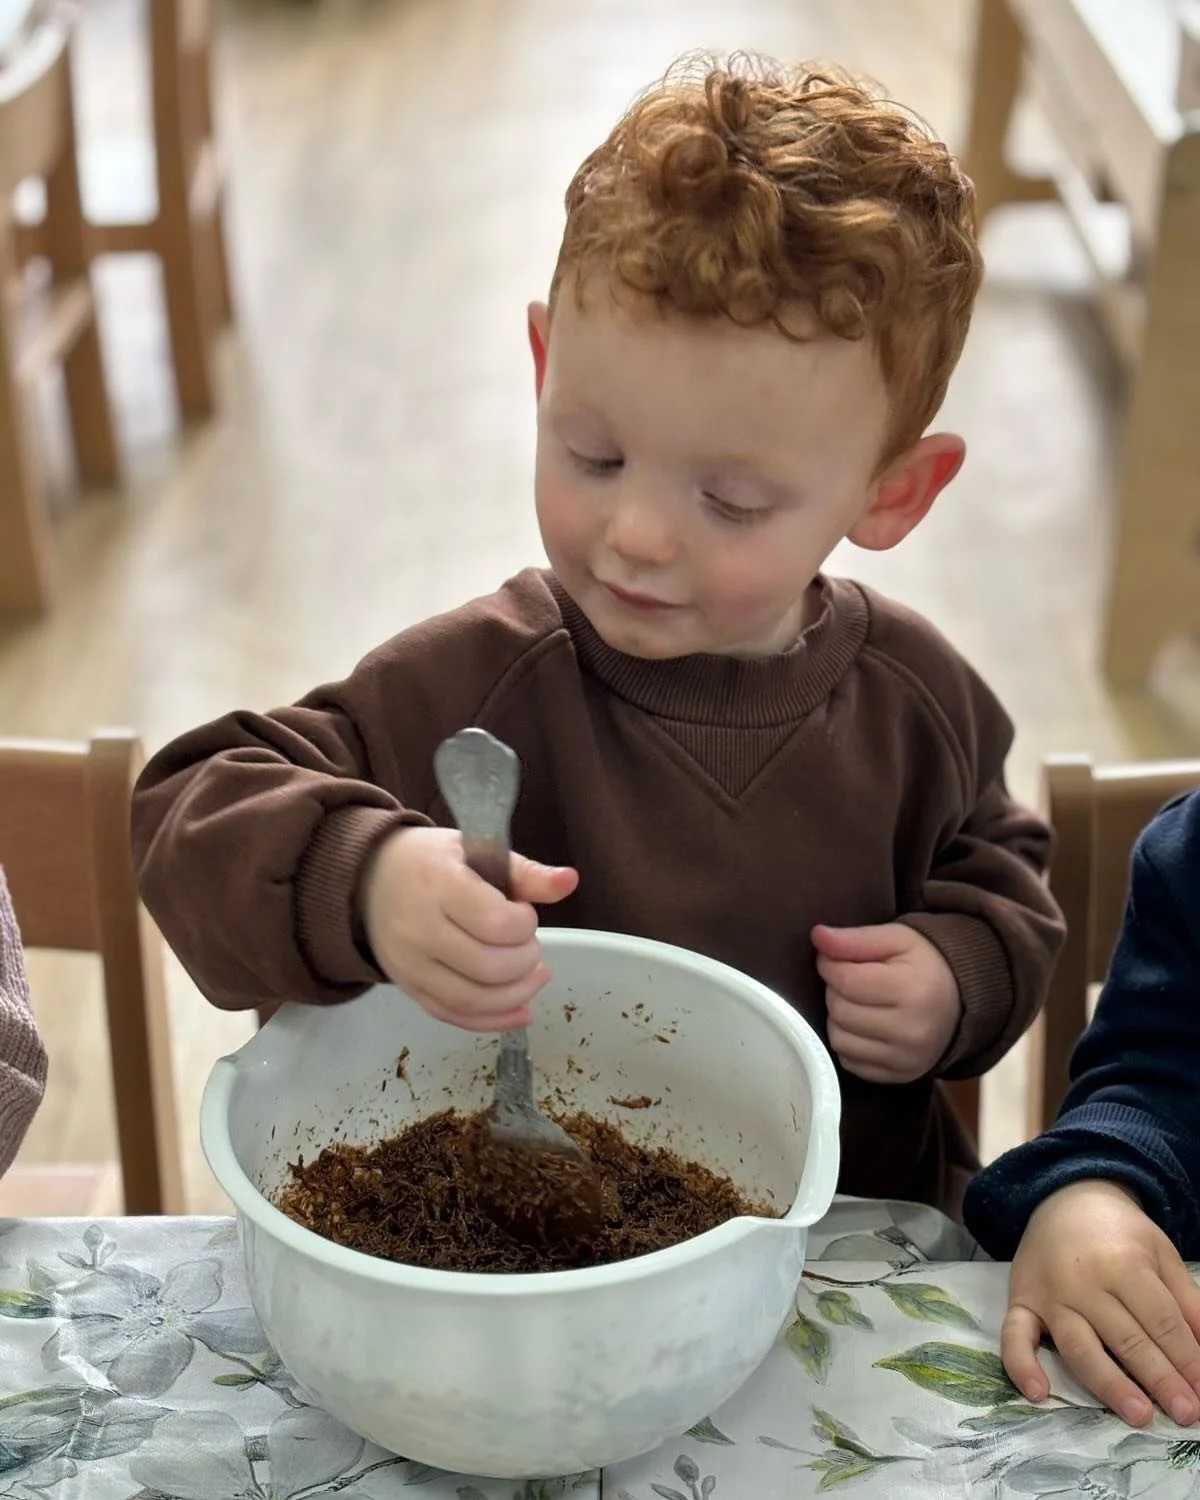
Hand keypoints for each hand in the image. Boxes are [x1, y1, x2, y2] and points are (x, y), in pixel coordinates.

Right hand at [361, 826, 577, 1030]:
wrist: (369, 880)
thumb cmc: (432, 862)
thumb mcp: (477, 851)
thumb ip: (525, 872)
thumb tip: (570, 880)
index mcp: (438, 885)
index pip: (495, 923)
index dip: (524, 925)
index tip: (524, 914)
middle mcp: (419, 929)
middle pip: (487, 967)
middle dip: (525, 962)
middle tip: (531, 947)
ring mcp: (410, 966)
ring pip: (471, 1000)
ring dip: (516, 996)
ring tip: (535, 977)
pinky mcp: (408, 989)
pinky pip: (452, 1016)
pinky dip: (492, 1021)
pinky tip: (520, 1012)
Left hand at [811, 923, 960, 1083]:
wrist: (962, 1000)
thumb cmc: (925, 963)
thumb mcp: (897, 938)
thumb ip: (856, 938)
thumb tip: (817, 936)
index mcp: (912, 991)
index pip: (845, 981)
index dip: (828, 965)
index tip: (832, 958)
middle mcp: (911, 1031)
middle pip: (840, 1011)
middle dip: (835, 990)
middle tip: (850, 979)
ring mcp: (906, 1059)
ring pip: (839, 1039)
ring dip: (838, 1017)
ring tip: (857, 1001)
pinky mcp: (900, 1076)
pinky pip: (850, 1062)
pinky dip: (849, 1041)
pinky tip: (864, 1025)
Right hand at [1003, 1180, 1199, 1426]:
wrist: (1064, 1198)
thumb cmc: (1120, 1234)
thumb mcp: (1161, 1254)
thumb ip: (1186, 1302)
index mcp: (1123, 1263)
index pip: (1161, 1322)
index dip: (1187, 1360)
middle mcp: (1083, 1281)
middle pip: (1126, 1339)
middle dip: (1160, 1380)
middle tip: (1186, 1414)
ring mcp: (1048, 1294)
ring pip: (1079, 1347)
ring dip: (1110, 1384)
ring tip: (1139, 1415)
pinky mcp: (1020, 1301)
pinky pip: (1014, 1336)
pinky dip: (1020, 1365)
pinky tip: (1037, 1393)